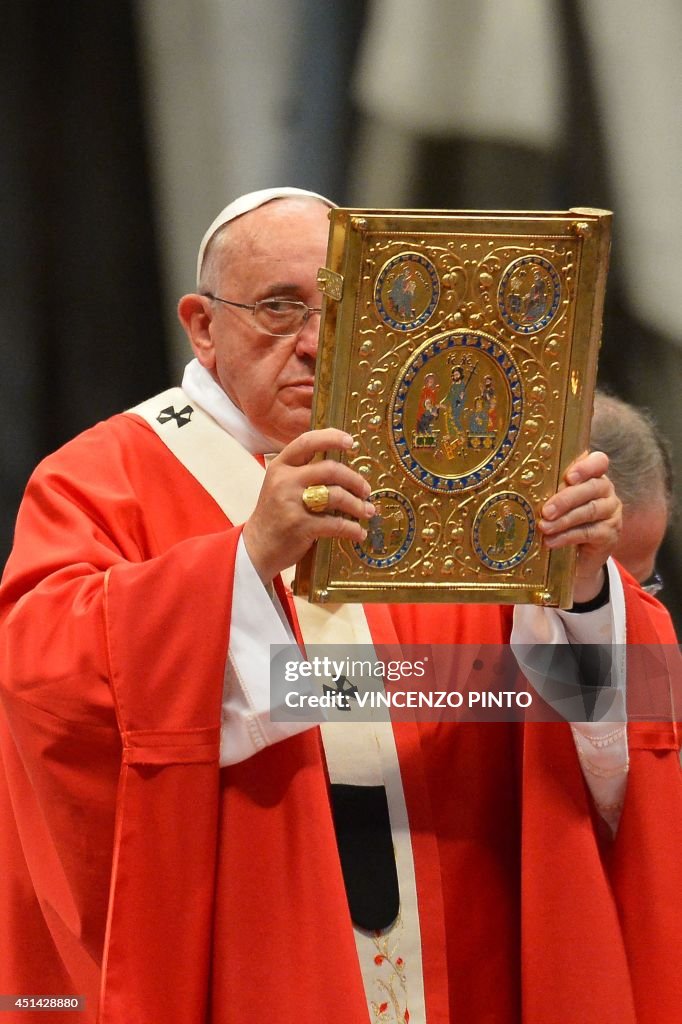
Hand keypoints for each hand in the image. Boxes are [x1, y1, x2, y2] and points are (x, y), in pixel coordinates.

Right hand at [242, 428, 373, 583]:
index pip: (307, 442)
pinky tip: (359, 533)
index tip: (352, 442)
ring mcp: (292, 503)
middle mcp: (285, 481)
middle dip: (354, 480)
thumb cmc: (276, 514)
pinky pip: (335, 524)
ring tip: (367, 511)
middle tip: (365, 490)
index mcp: (280, 466)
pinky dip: (352, 529)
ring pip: (336, 495)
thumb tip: (344, 470)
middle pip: (330, 469)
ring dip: (357, 505)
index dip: (331, 438)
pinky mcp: (300, 526)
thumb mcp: (282, 486)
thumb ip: (304, 473)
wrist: (256, 547)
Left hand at [538, 450, 621, 602]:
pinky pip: (589, 532)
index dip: (585, 467)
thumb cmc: (562, 519)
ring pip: (590, 510)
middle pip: (592, 488)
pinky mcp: (610, 534)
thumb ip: (551, 491)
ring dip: (564, 520)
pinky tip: (551, 541)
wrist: (575, 556)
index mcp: (593, 475)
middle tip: (546, 511)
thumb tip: (526, 491)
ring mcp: (611, 512)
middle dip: (566, 499)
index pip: (598, 462)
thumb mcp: (556, 502)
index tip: (569, 477)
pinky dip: (567, 536)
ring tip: (544, 527)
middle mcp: (606, 490)